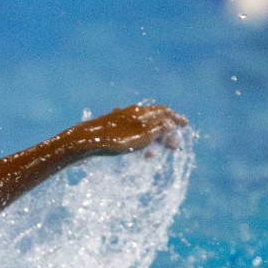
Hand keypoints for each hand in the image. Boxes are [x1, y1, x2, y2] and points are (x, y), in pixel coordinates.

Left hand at [67, 104, 187, 155]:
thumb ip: (158, 129)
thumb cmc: (114, 140)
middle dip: (165, 134)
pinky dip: (138, 144)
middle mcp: (129, 113)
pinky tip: (137, 153)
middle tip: (174, 147)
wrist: (82, 143)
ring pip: (140, 130)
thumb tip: (170, 123)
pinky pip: (129, 136)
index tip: (185, 125)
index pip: (163, 111)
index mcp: (139, 112)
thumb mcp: (142, 135)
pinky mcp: (107, 131)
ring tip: (154, 156)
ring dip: (151, 141)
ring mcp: (117, 122)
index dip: (175, 119)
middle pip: (152, 121)